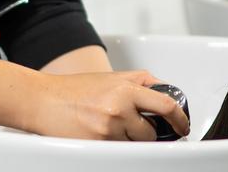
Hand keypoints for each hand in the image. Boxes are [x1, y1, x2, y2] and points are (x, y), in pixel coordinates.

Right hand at [27, 69, 189, 140]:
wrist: (44, 100)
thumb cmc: (76, 89)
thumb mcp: (112, 77)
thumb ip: (141, 82)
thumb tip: (165, 92)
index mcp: (126, 88)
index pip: (165, 105)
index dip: (179, 119)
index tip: (183, 125)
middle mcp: (119, 109)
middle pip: (151, 132)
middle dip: (149, 132)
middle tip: (137, 127)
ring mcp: (107, 129)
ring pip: (135, 144)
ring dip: (131, 139)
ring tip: (112, 127)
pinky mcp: (96, 144)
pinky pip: (117, 150)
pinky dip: (115, 145)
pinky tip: (102, 134)